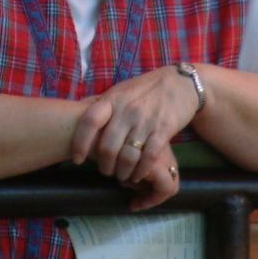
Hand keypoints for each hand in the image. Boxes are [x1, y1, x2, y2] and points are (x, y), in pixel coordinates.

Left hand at [69, 65, 200, 208]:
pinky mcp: (163, 129)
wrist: (180, 83)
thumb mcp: (120, 91)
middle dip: (104, 166)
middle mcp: (127, 110)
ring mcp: (145, 120)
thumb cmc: (145, 89)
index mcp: (112, 100)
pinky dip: (141, 171)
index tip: (77, 159)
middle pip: (107, 147)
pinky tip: (138, 175)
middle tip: (106, 171)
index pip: (89, 122)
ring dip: (122, 172)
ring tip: (121, 175)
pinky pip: (148, 157)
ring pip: (127, 156)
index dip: (80, 143)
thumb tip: (76, 111)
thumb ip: (101, 104)